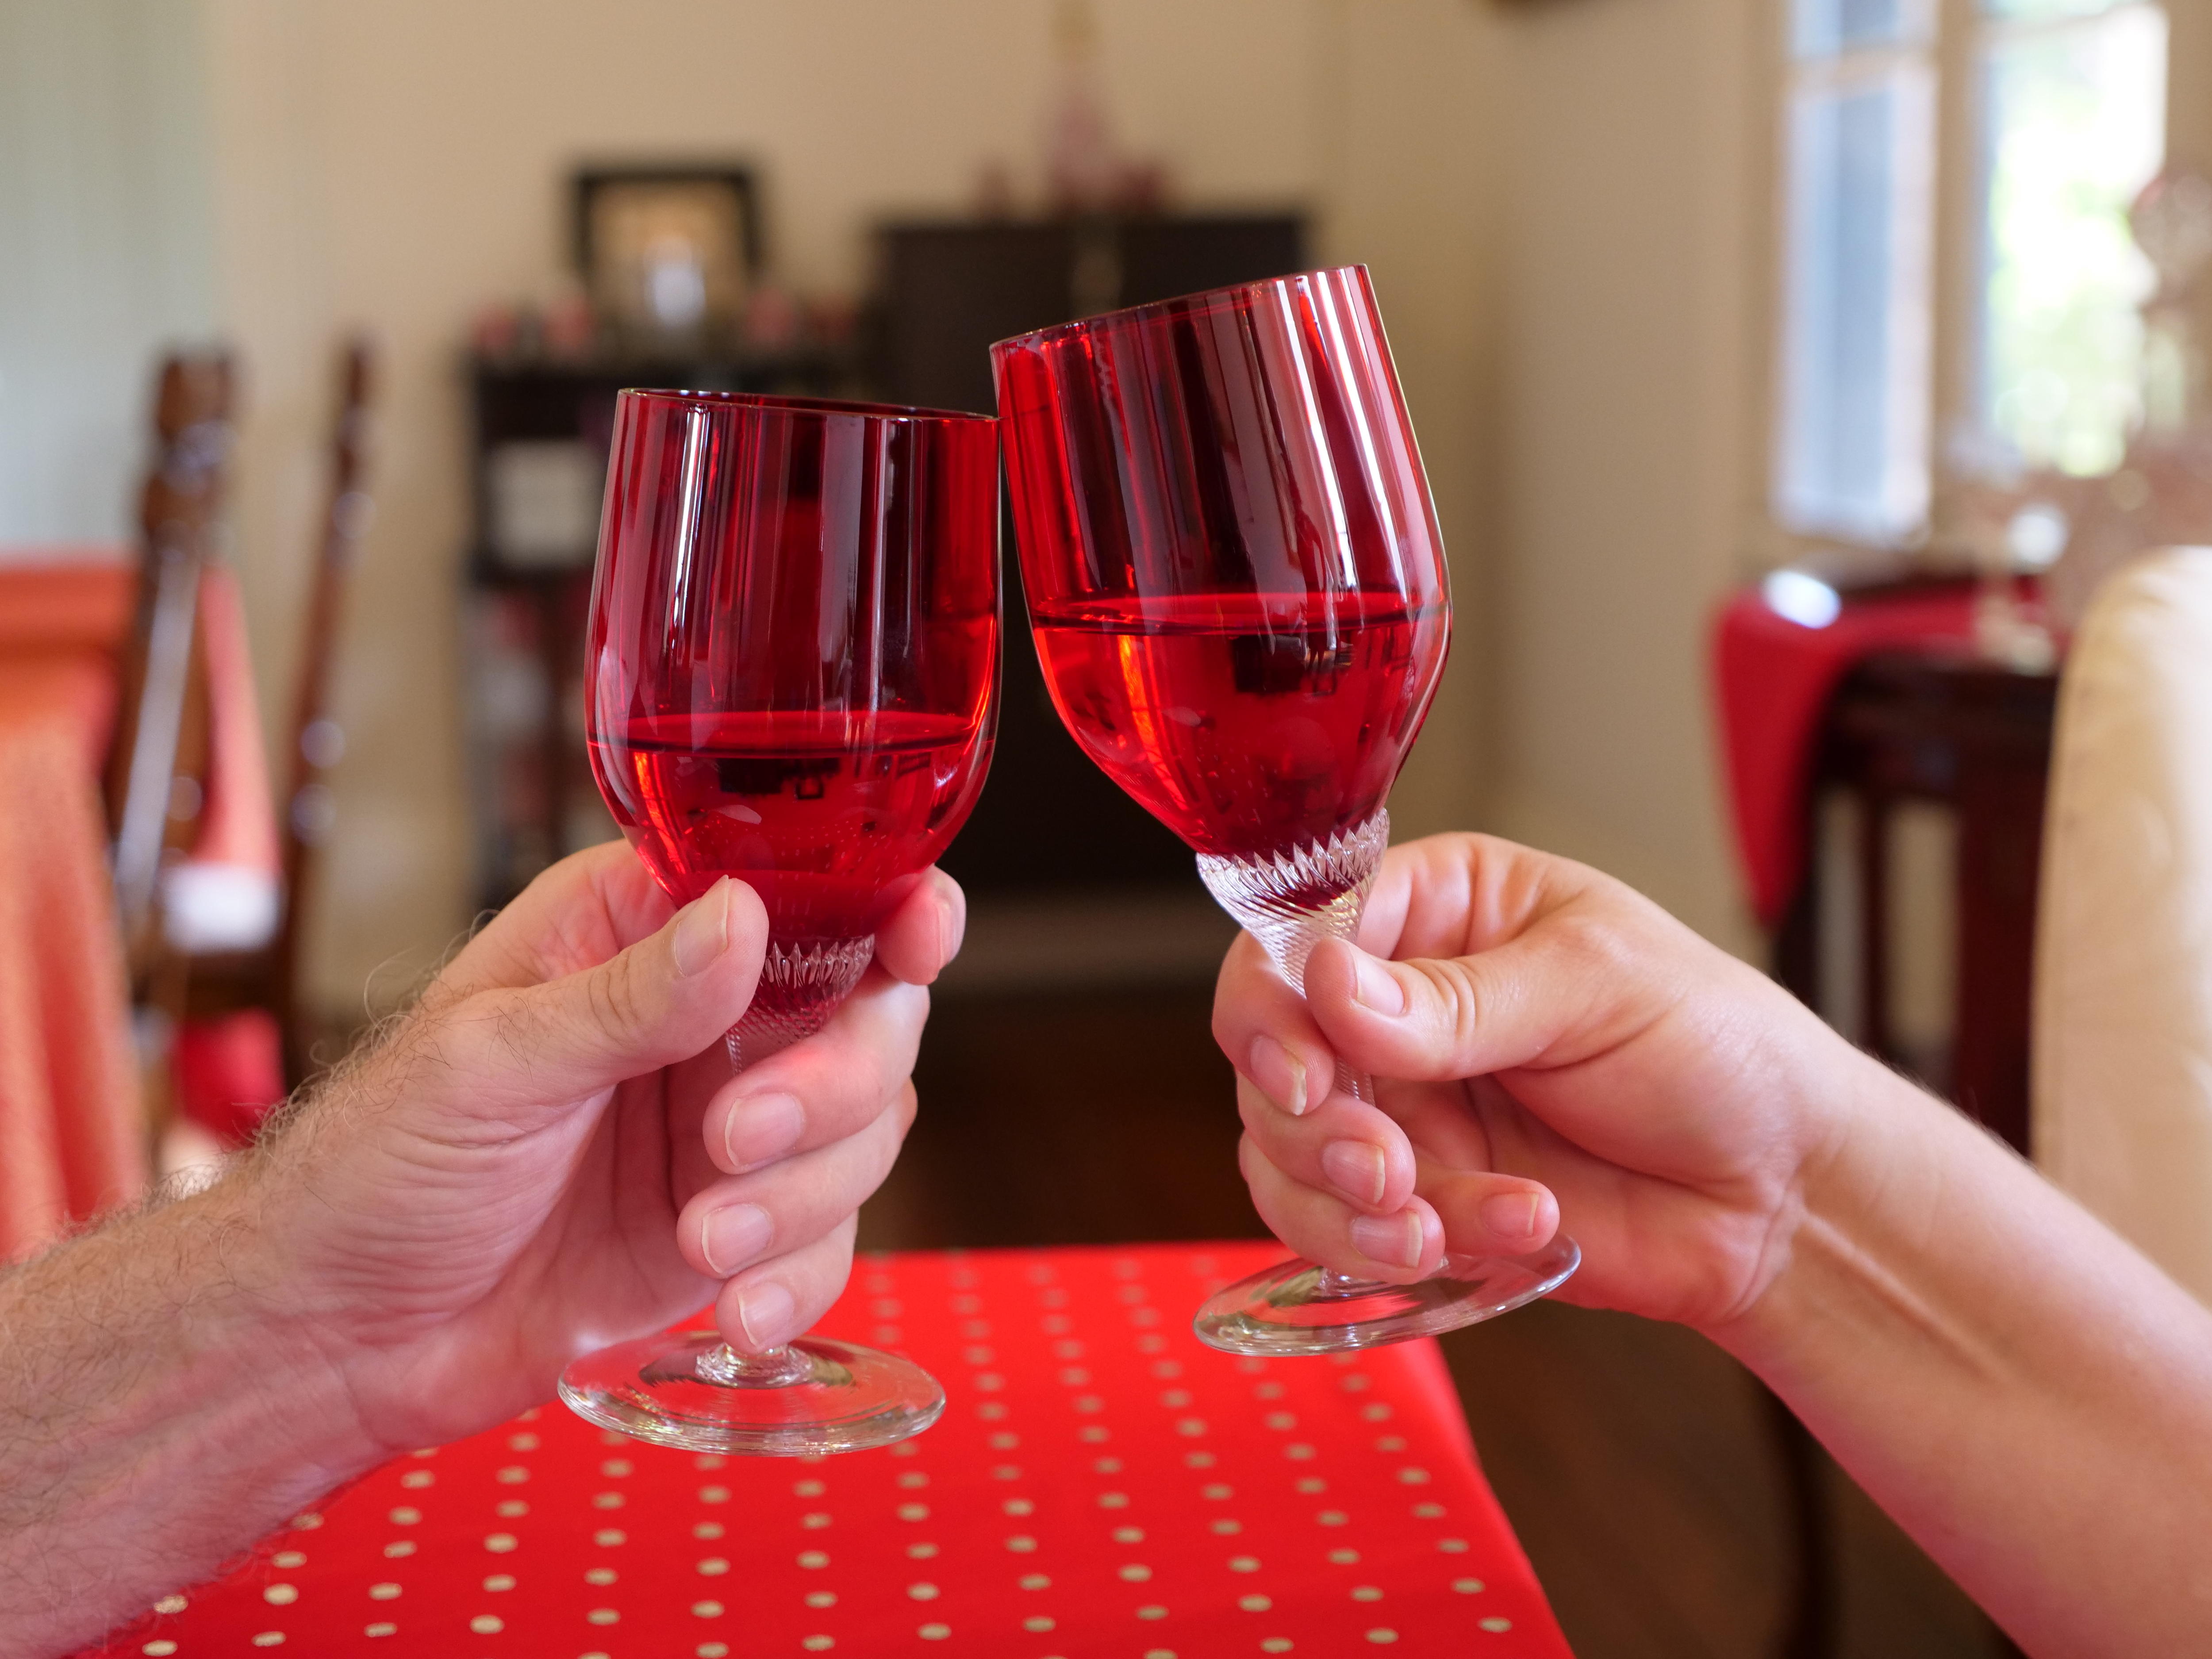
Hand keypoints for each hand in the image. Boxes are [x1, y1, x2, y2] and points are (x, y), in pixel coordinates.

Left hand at [241, 840, 960, 1454]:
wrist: (337, 1338)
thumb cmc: (376, 1167)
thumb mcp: (487, 1061)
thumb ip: (627, 998)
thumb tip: (745, 919)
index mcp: (642, 930)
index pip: (799, 888)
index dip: (884, 902)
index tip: (921, 932)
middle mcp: (708, 1019)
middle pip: (865, 1017)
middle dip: (828, 1085)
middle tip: (732, 1138)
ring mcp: (731, 1127)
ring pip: (865, 1132)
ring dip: (804, 1196)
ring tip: (698, 1244)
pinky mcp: (737, 1228)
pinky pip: (829, 1240)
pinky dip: (802, 1276)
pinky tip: (738, 1312)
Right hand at [1214, 832, 1862, 1329]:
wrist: (1779, 1193)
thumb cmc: (1714, 1048)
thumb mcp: (1597, 986)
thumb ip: (1458, 1001)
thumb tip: (1328, 987)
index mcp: (1437, 908)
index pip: (1297, 937)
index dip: (1274, 1007)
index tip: (1307, 1075)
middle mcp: (1393, 1004)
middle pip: (1270, 1057)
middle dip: (1315, 1128)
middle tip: (1389, 1170)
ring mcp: (1399, 1105)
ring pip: (1284, 1154)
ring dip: (1346, 1205)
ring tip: (1438, 1224)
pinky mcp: (1414, 1197)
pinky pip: (1341, 1229)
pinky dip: (1395, 1248)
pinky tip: (1496, 1236)